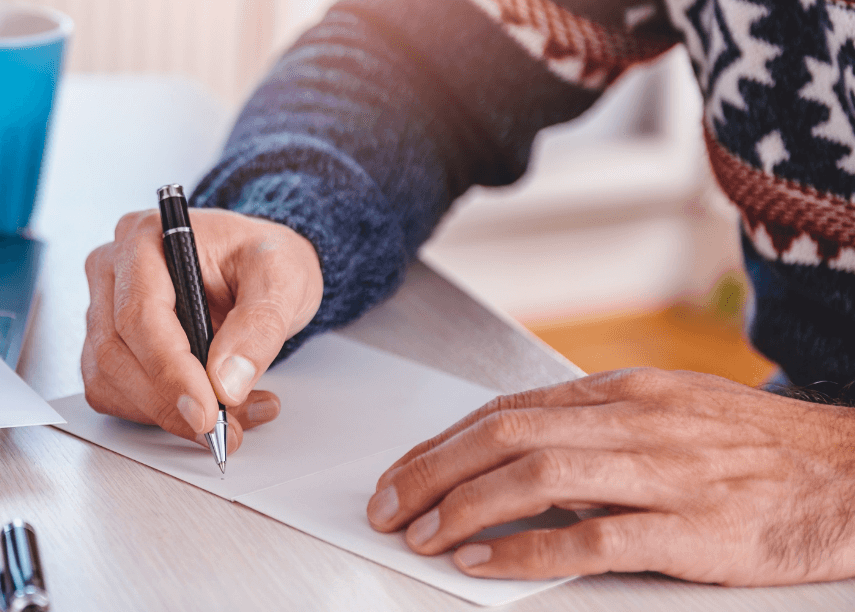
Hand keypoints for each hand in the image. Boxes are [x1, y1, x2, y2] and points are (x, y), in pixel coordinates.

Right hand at [82, 208, 323, 450]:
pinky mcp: (110, 345)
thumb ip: (259, 326)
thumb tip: (226, 381)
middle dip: (171, 403)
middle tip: (226, 429)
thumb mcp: (283, 278)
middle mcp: (113, 270)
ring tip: (236, 415)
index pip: (139, 314)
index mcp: (146, 238)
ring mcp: (104, 309)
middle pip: (117, 352)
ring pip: (110, 381)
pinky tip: (212, 408)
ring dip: (169, 414)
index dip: (170, 371)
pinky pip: (117, 395)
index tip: (206, 412)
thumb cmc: (263, 260)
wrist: (259, 269)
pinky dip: (163, 414)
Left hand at [366, 368, 854, 585]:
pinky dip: (528, 549)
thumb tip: (519, 451)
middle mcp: (636, 422)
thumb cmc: (761, 450)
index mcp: (625, 393)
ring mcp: (665, 474)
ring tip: (421, 535)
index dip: (443, 443)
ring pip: (538, 475)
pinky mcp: (693, 529)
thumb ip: (599, 427)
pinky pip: (593, 536)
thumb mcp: (674, 414)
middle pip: (505, 435)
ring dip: (464, 507)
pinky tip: (485, 563)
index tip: (401, 472)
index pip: (507, 409)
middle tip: (385, 506)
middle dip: (431, 471)